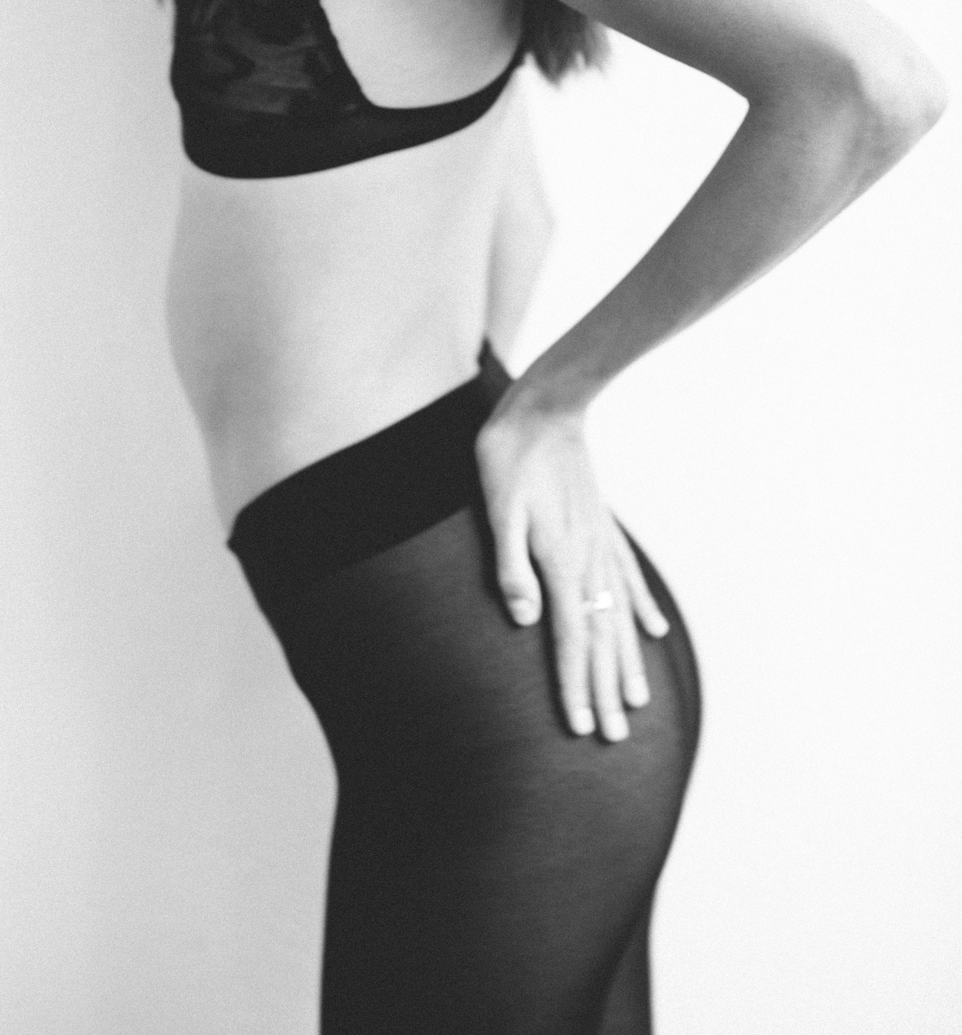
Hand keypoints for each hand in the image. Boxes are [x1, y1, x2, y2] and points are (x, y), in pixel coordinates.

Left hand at [474, 402, 669, 742]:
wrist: (543, 410)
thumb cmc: (508, 459)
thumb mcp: (497, 511)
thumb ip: (510, 566)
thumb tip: (526, 619)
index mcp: (560, 561)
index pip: (571, 637)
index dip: (576, 685)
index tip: (585, 728)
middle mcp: (588, 559)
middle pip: (600, 637)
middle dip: (605, 689)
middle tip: (615, 738)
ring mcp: (601, 544)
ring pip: (619, 615)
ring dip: (626, 660)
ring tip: (637, 701)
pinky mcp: (603, 528)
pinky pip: (628, 579)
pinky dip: (642, 609)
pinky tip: (653, 633)